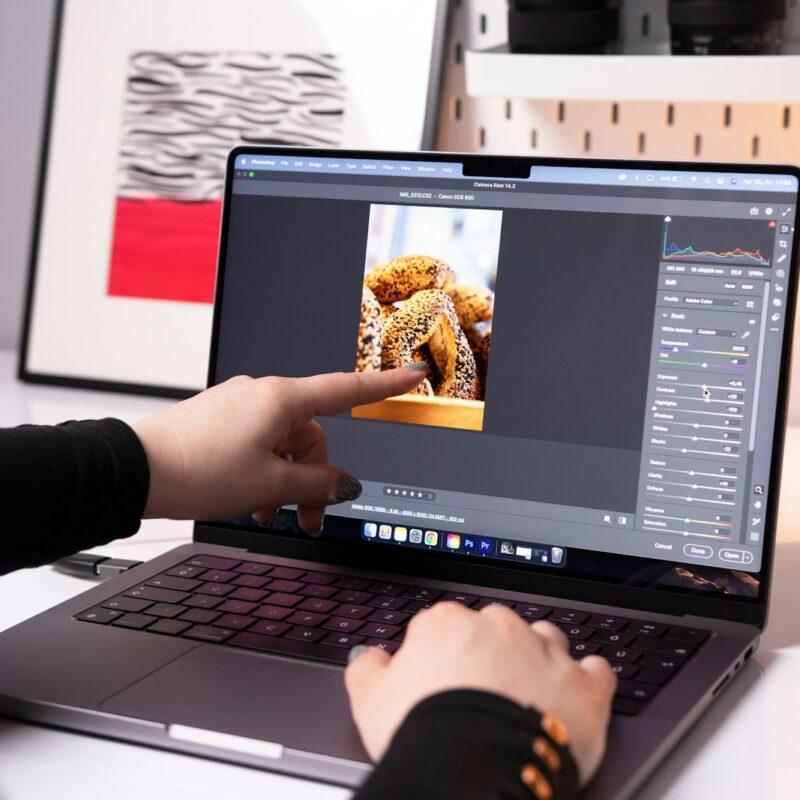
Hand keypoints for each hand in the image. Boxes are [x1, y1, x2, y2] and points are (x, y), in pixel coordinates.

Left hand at [133, 367, 424, 531]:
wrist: (136, 471)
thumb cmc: (198, 469)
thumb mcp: (270, 484)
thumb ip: (317, 484)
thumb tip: (344, 484)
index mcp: (281, 399)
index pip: (347, 388)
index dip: (385, 384)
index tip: (412, 374)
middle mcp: (262, 396)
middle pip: (311, 436)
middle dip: (314, 479)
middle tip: (308, 519)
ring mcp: (239, 407)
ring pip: (283, 445)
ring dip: (285, 482)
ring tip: (271, 515)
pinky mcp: (221, 422)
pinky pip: (258, 445)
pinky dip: (263, 473)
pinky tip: (252, 502)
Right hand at [345, 603, 615, 784]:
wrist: (472, 771)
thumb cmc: (423, 734)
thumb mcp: (370, 700)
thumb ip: (368, 668)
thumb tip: (369, 657)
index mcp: (449, 624)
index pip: (446, 624)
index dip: (444, 653)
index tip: (444, 679)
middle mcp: (500, 626)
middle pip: (498, 627)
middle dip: (493, 651)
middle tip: (483, 692)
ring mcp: (545, 652)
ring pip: (547, 638)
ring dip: (541, 656)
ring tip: (531, 691)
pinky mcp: (583, 685)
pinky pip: (596, 668)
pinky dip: (589, 678)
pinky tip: (578, 692)